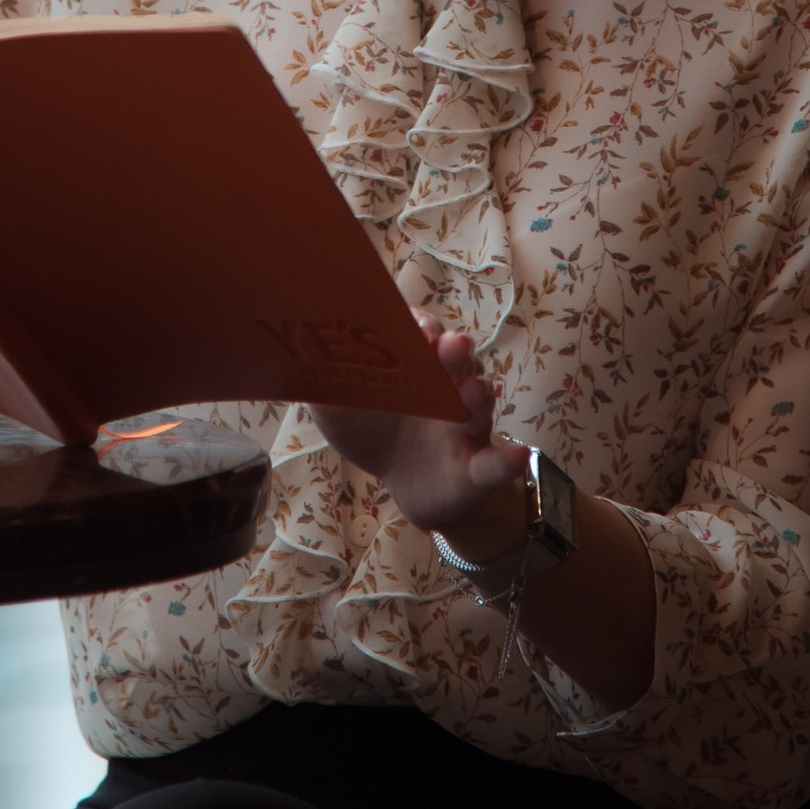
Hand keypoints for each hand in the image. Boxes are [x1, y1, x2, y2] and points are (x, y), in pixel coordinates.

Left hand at [310, 320, 532, 559]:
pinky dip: (508, 461)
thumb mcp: (340, 409)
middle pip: (457, 365)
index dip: (420, 327)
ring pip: (477, 409)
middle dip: (453, 353)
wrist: (405, 484)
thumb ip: (321, 382)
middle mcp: (447, 389)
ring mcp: (465, 429)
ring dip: (478, 397)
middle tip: (447, 344)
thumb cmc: (375, 430)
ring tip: (474, 389)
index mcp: (416, 366)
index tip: (412, 324)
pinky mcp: (475, 470)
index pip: (424, 336)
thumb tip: (292, 350)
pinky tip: (517, 455)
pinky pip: (496, 465)